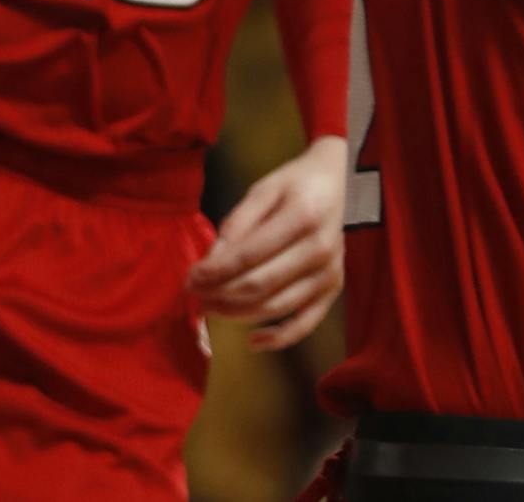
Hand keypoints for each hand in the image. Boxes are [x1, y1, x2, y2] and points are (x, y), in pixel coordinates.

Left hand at [186, 135, 346, 350]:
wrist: (332, 183)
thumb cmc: (292, 184)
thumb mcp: (262, 190)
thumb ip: (237, 224)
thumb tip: (212, 261)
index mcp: (302, 217)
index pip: (249, 255)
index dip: (215, 271)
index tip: (190, 277)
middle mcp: (321, 249)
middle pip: (261, 284)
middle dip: (220, 293)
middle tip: (194, 293)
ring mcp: (330, 273)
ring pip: (277, 306)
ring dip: (238, 313)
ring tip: (210, 308)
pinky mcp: (334, 289)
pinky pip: (306, 323)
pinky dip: (279, 338)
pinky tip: (252, 341)